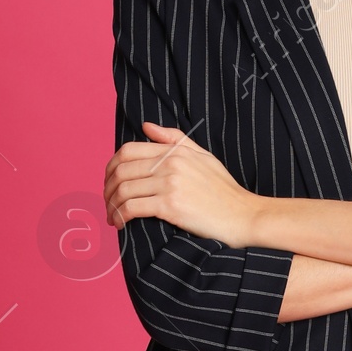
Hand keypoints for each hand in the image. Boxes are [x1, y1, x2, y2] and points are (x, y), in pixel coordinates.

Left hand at [104, 122, 258, 246]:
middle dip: (107, 189)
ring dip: (111, 205)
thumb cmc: (225, 191)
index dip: (111, 167)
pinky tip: (120, 224)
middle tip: (107, 203)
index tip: (109, 183)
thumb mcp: (203, 157)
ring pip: (124, 190)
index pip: (128, 151)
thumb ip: (174, 140)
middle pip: (121, 170)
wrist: (244, 215)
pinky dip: (121, 216)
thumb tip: (146, 126)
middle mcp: (170, 164)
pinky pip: (133, 208)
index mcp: (175, 151)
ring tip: (112, 217)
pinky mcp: (171, 206)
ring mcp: (170, 184)